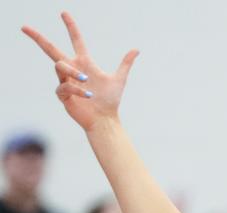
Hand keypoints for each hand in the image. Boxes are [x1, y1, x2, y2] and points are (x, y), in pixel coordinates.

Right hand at [22, 12, 137, 131]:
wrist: (106, 120)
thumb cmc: (110, 101)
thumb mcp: (119, 79)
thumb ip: (125, 63)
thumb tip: (136, 49)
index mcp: (84, 63)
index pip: (75, 40)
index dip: (71, 27)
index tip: (64, 13)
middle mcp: (72, 70)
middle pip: (51, 49)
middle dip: (37, 38)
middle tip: (24, 27)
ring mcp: (65, 81)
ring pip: (59, 66)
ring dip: (73, 72)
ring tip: (87, 81)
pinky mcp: (62, 94)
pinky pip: (64, 85)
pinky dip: (76, 88)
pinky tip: (87, 95)